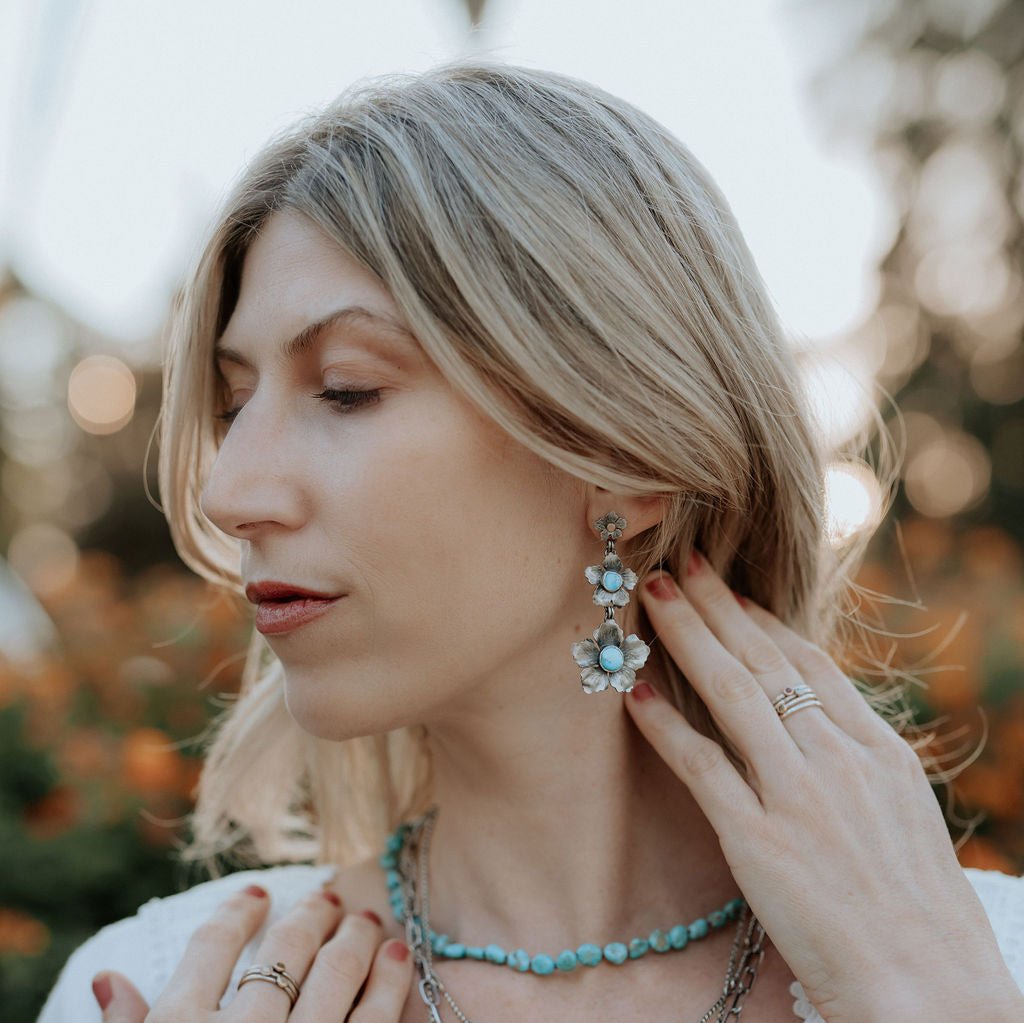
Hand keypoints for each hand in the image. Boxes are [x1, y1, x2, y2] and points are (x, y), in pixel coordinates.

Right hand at [91, 882, 412, 1021]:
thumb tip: (109, 978)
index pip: (212, 947)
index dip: (238, 913)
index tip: (259, 895)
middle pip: (282, 951)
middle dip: (308, 917)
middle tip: (327, 899)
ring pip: (334, 973)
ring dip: (354, 938)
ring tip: (366, 920)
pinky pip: (375, 1019)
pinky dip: (390, 982)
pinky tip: (397, 957)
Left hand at [624, 549, 1022, 1022]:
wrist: (934, 991)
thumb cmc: (920, 908)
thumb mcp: (903, 812)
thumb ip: (858, 758)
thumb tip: (818, 718)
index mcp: (877, 749)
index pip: (809, 662)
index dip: (761, 619)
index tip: (729, 590)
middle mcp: (838, 759)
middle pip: (764, 661)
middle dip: (716, 606)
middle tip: (677, 563)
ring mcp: (798, 797)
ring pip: (732, 694)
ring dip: (686, 637)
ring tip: (651, 596)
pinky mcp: (760, 842)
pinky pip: (703, 767)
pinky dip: (666, 724)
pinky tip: (634, 692)